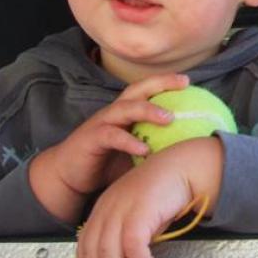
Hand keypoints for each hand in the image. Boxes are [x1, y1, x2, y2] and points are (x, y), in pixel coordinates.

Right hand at [29, 73, 187, 221]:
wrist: (68, 176)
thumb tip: (189, 149)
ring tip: (168, 118)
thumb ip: (157, 146)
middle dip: (160, 83)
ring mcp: (101, 123)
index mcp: (126, 112)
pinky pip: (111, 136)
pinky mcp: (91, 139)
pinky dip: (128, 142)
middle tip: (184, 83)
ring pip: (125, 108)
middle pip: (137, 90)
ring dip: (147, 110)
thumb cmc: (107, 162)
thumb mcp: (136, 153)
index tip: (188, 81)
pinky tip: (144, 151)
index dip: (166, 82)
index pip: (147, 90)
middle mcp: (114, 112)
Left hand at [77, 137, 222, 257]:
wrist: (184, 165)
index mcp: (102, 209)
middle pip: (91, 253)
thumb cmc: (164, 191)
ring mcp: (122, 208)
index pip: (84, 247)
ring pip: (108, 253)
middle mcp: (107, 208)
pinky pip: (133, 243)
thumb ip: (127, 237)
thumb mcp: (138, 215)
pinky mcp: (141, 209)